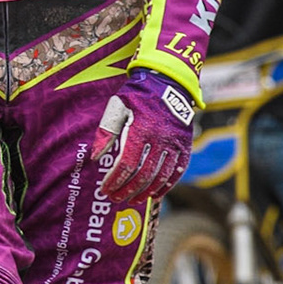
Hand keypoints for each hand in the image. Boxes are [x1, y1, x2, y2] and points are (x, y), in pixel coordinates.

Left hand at [96, 69, 195, 203]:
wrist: (168, 84)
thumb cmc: (137, 97)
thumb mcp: (117, 108)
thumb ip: (106, 132)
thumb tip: (95, 158)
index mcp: (141, 129)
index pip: (127, 163)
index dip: (115, 180)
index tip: (104, 189)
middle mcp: (161, 139)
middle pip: (144, 173)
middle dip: (128, 189)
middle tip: (115, 198)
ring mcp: (176, 144)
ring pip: (161, 176)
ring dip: (145, 191)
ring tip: (131, 199)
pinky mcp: (186, 146)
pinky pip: (177, 172)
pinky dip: (166, 186)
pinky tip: (154, 195)